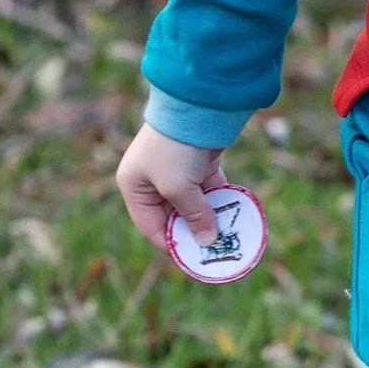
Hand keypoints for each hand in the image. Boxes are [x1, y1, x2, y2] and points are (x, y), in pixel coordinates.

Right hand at [116, 124, 227, 252]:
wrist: (196, 106)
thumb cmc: (175, 150)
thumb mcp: (178, 188)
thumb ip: (193, 216)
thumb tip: (208, 241)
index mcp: (134, 186)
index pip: (151, 226)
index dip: (171, 244)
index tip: (193, 261)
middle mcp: (152, 179)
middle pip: (173, 216)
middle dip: (193, 232)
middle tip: (214, 251)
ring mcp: (176, 170)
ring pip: (194, 203)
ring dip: (209, 218)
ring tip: (228, 237)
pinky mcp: (198, 162)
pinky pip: (209, 189)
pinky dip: (219, 201)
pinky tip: (234, 215)